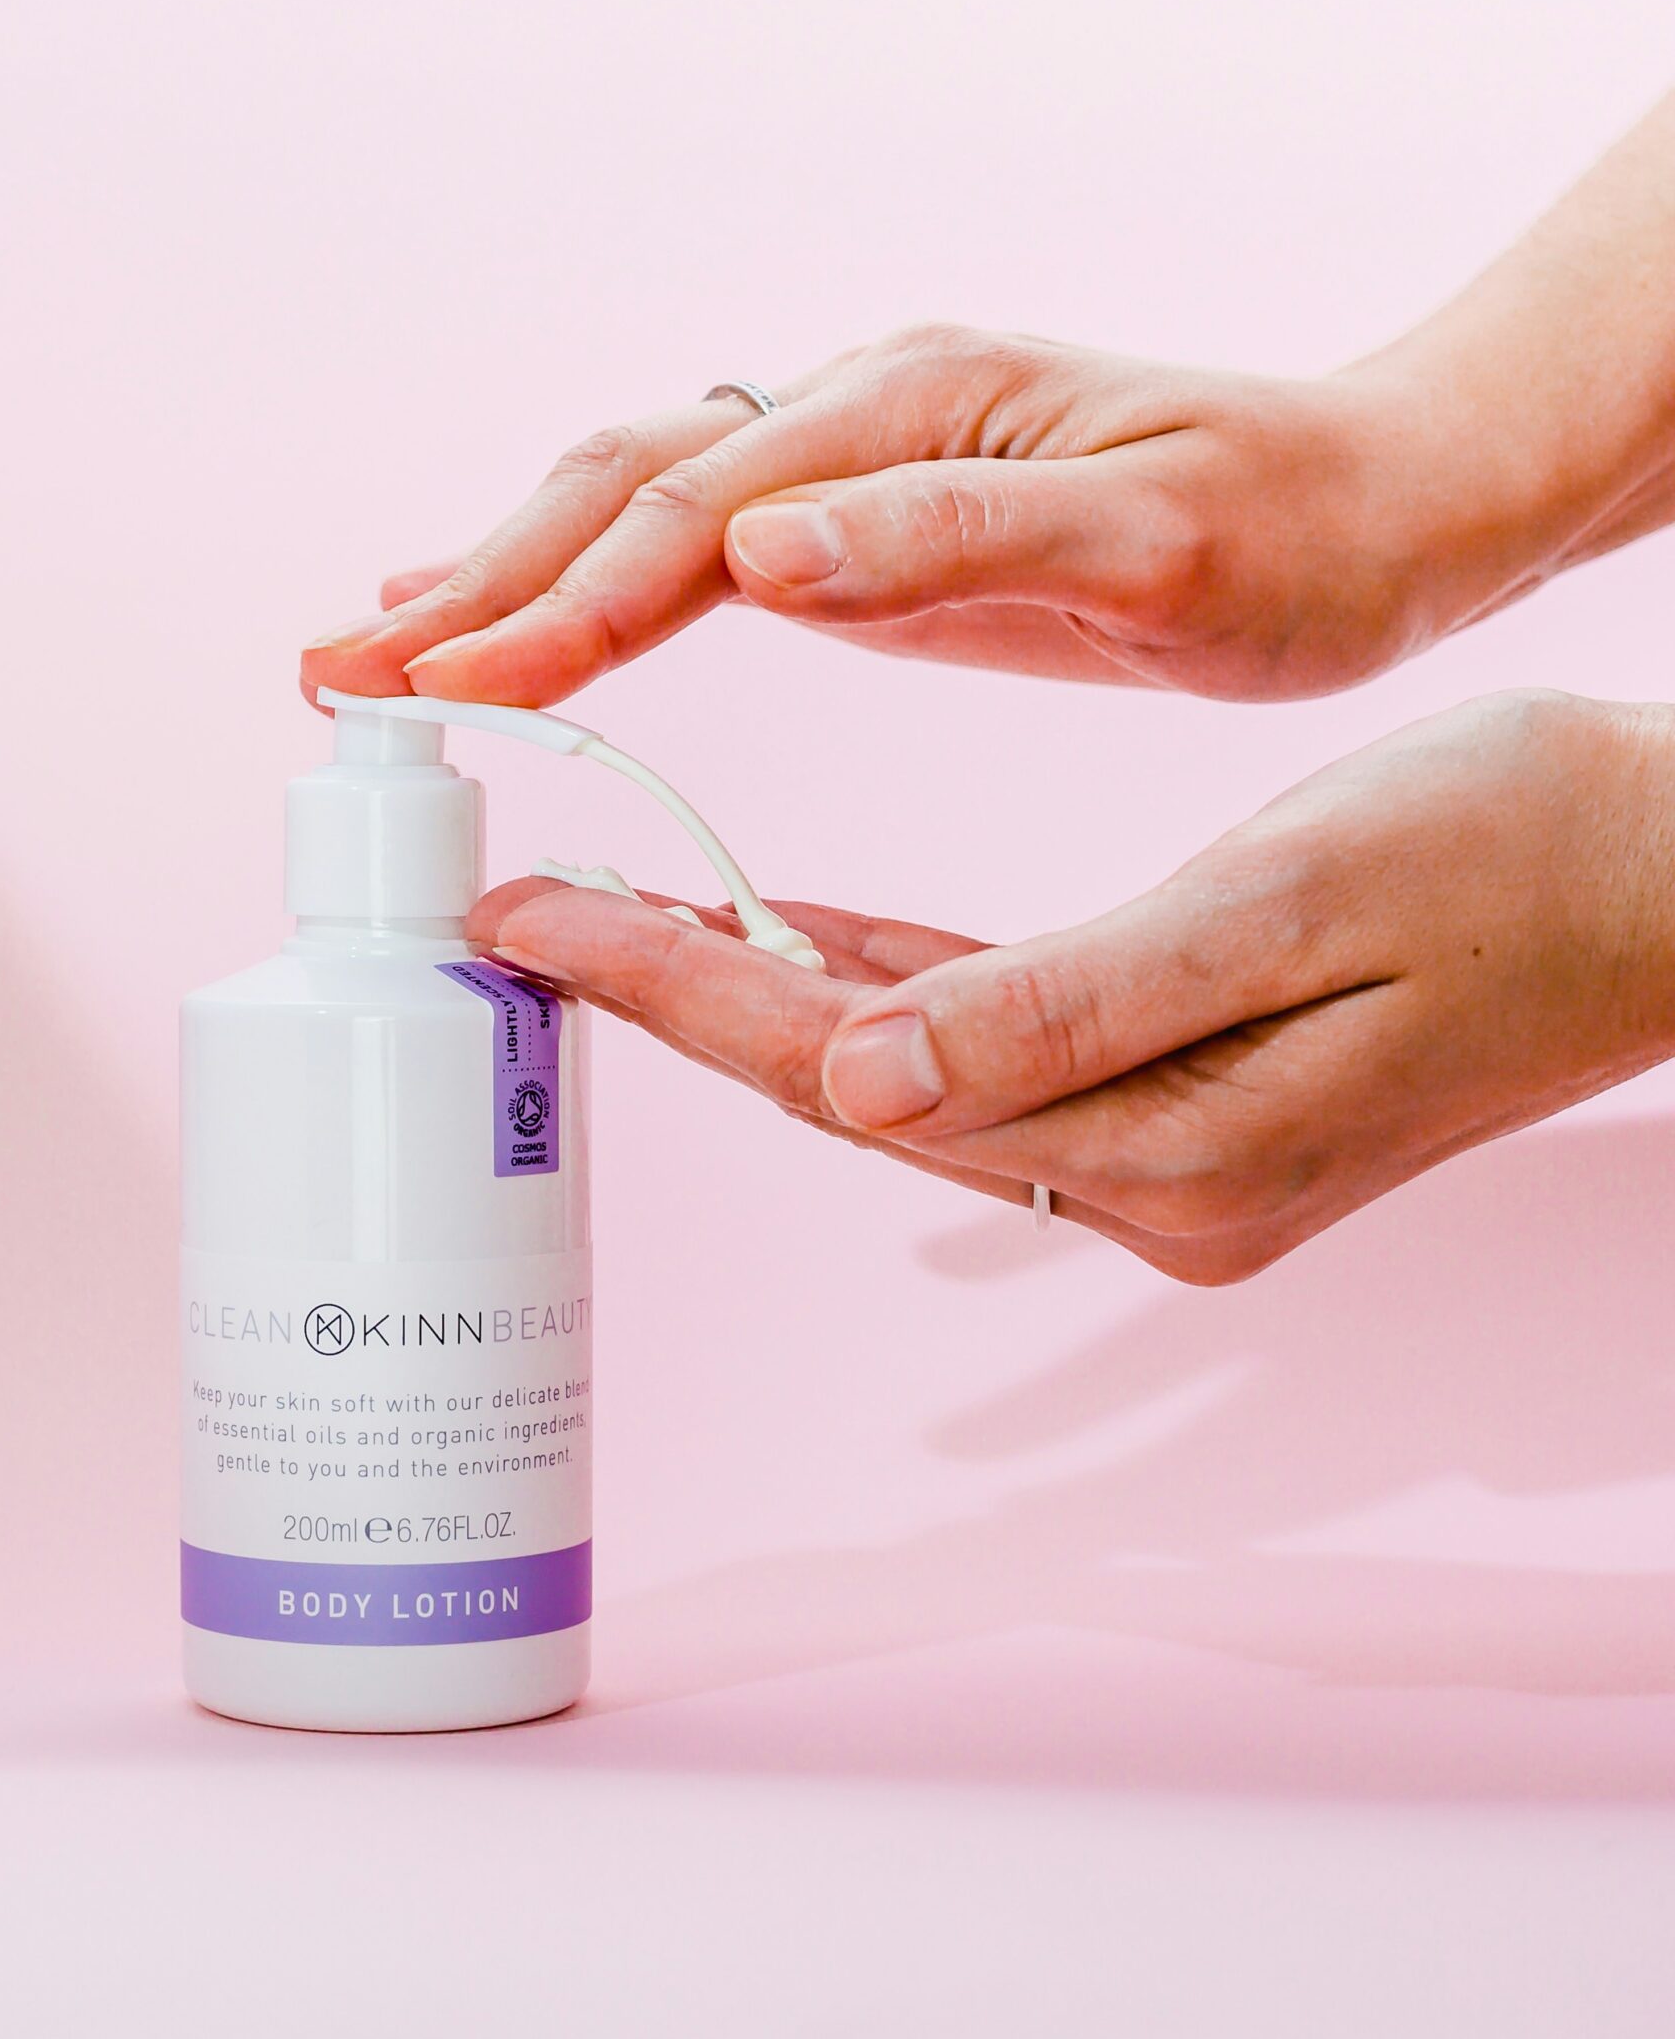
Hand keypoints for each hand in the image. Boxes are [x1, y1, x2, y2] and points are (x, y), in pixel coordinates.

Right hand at [303, 331, 1615, 711]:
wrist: (1381, 503)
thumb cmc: (1296, 531)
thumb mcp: (1163, 544)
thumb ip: (966, 538)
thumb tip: (763, 549)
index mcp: (910, 411)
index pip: (687, 512)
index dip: (556, 602)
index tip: (442, 687)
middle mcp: (855, 413)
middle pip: (615, 485)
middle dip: (474, 583)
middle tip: (336, 675)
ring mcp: (846, 457)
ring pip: (626, 501)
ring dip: (496, 574)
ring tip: (375, 650)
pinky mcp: (855, 516)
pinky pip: (676, 537)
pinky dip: (574, 579)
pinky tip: (515, 622)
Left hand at [466, 693, 1674, 1282]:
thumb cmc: (1516, 856)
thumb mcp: (1290, 902)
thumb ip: (1066, 1004)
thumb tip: (852, 1078)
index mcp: (1158, 1145)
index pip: (842, 1067)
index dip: (670, 989)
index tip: (526, 918)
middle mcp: (1141, 1181)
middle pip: (843, 1078)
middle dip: (672, 992)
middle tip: (524, 906)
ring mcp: (1163, 1158)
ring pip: (898, 1065)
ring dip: (756, 991)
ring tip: (618, 909)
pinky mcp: (1182, 1107)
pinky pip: (981, 1044)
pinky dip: (876, 983)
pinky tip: (796, 934)